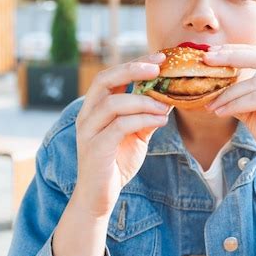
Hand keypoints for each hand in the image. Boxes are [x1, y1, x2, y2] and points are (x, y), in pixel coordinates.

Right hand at [74, 53, 170, 216]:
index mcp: (95, 108)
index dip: (134, 63)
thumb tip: (168, 98)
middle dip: (132, 69)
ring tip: (165, 105)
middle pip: (104, 80)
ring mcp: (88, 131)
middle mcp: (87, 115)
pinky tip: (160, 120)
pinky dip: (143, 119)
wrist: (99, 198)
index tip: (159, 58)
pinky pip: (120, 126)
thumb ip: (146, 116)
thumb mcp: (136, 135)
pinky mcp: (95, 148)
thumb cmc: (116, 163)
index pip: (111, 76)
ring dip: (143, 100)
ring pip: (113, 103)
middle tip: (158, 67)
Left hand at [203, 44, 255, 181]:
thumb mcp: (255, 111)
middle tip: (206, 59)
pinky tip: (221, 112)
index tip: (211, 53)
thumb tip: (215, 85)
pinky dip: (235, 105)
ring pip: (254, 83)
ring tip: (211, 105)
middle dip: (230, 56)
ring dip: (228, 94)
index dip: (235, 50)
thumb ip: (241, 96)